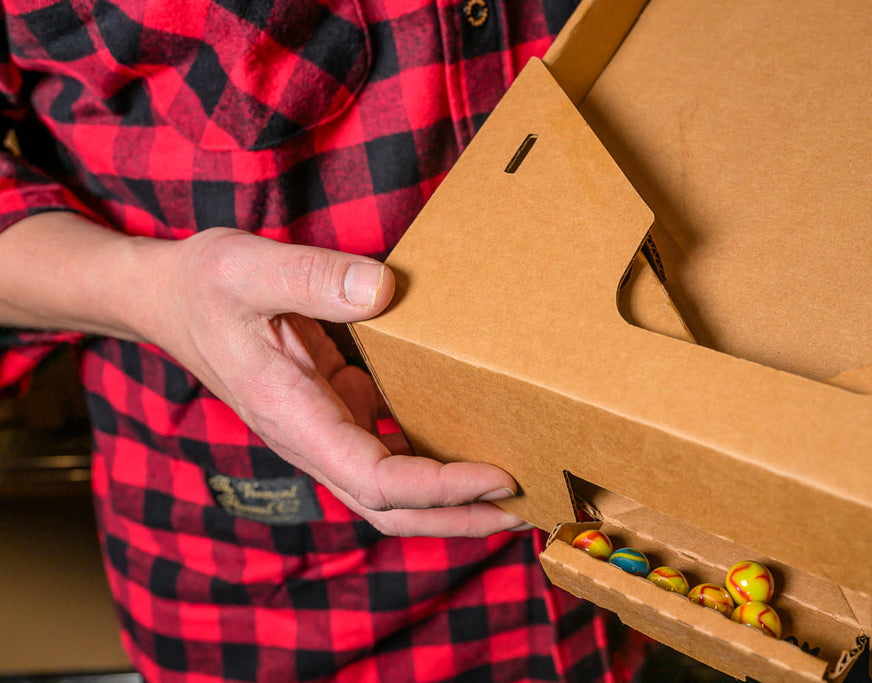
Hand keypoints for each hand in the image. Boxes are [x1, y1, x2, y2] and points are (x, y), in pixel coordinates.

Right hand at [144, 228, 524, 536]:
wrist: (165, 300)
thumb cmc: (202, 287)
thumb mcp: (247, 268)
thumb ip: (312, 277)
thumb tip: (383, 289)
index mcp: (293, 417)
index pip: (378, 479)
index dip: (441, 488)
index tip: (499, 473)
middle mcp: (311, 438)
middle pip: (392, 509)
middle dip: (459, 518)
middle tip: (526, 509)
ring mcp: (324, 429)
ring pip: (392, 490)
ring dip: (449, 499)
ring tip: (513, 488)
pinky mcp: (334, 410)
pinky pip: (388, 452)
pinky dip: (429, 461)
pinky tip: (469, 442)